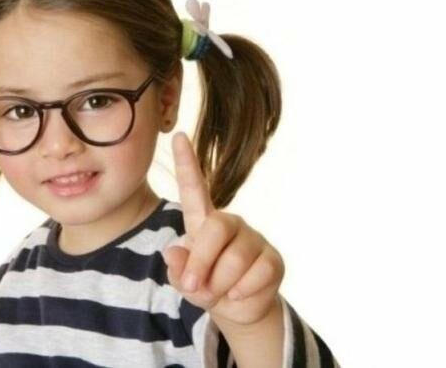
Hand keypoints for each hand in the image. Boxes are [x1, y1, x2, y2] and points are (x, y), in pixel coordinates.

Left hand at [162, 132, 284, 326]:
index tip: (178, 136)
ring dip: (221, 284)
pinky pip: (257, 274)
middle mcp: (230, 224)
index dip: (186, 163)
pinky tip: (240, 293)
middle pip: (216, 228)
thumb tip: (173, 251)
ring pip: (235, 258)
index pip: (194, 189)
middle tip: (193, 285)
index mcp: (203, 223)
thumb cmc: (206, 286)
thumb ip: (177, 268)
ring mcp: (254, 239)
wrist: (237, 310)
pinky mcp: (273, 259)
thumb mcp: (184, 282)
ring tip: (220, 292)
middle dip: (201, 262)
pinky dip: (242, 292)